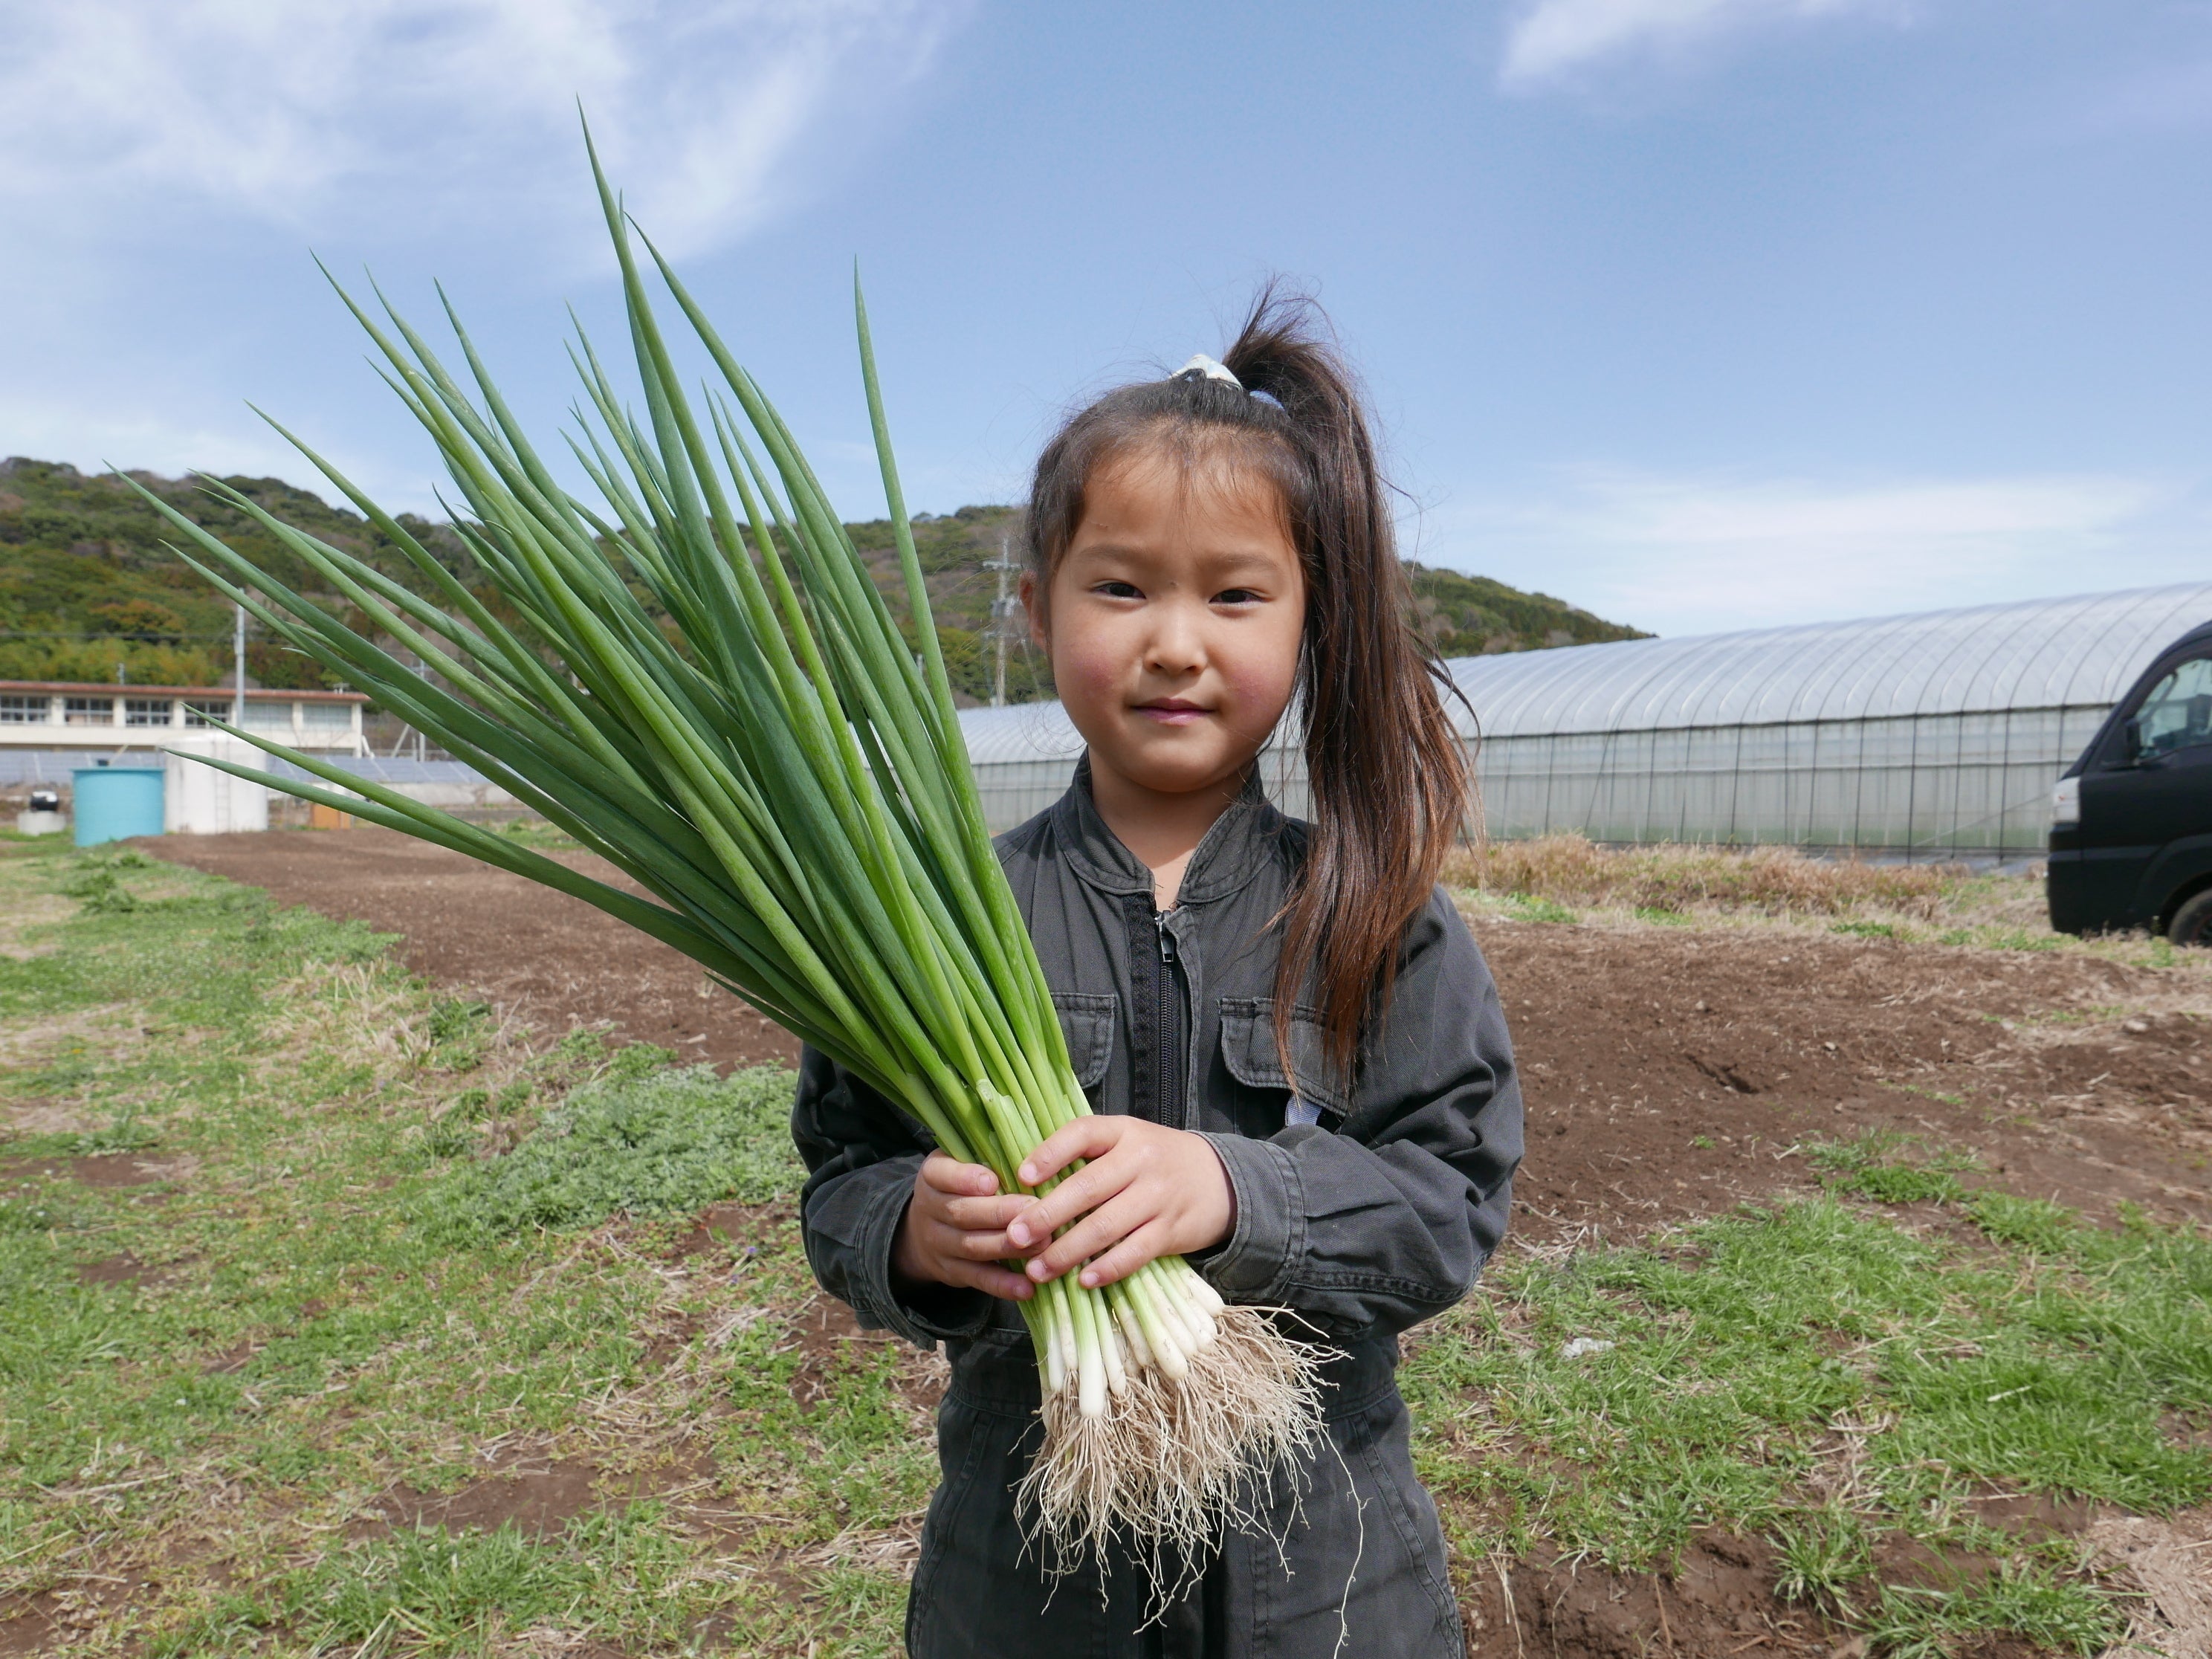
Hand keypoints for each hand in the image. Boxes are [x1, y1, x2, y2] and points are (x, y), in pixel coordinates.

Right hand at [891, 1152, 1034, 1301]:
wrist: (923, 1230)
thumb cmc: (961, 1185)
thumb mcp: (962, 1162)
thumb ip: (989, 1156)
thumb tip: (1036, 1148)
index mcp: (933, 1175)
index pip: (942, 1175)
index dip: (964, 1178)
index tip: (992, 1181)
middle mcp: (930, 1209)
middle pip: (962, 1212)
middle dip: (1000, 1213)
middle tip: (1035, 1208)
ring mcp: (939, 1244)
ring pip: (972, 1246)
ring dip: (1008, 1247)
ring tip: (1043, 1243)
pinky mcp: (952, 1272)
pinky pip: (978, 1279)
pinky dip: (1003, 1285)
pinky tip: (1028, 1287)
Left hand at [1005, 1117, 1234, 1289]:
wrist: (1218, 1179)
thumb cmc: (1154, 1161)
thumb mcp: (1126, 1142)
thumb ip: (1086, 1156)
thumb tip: (1026, 1185)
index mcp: (1122, 1132)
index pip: (1083, 1133)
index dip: (1050, 1153)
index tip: (1022, 1176)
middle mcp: (1141, 1159)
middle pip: (1088, 1187)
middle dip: (1047, 1215)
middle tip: (1014, 1236)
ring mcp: (1158, 1196)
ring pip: (1106, 1225)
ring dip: (1068, 1251)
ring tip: (1037, 1269)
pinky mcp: (1171, 1229)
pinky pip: (1135, 1252)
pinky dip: (1108, 1268)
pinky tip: (1084, 1280)